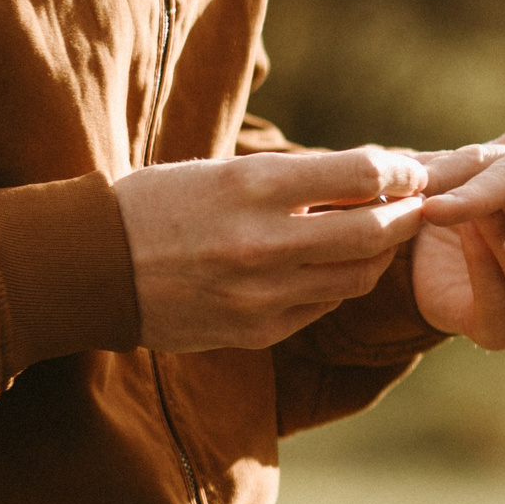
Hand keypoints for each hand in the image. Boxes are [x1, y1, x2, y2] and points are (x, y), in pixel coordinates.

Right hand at [112, 147, 428, 352]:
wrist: (90, 268)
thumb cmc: (158, 204)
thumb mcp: (222, 171)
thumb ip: (295, 180)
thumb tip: (371, 177)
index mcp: (252, 186)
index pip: (362, 176)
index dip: (399, 173)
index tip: (408, 172)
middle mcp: (262, 242)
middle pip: (374, 233)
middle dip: (405, 217)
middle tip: (414, 206)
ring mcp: (260, 294)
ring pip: (356, 277)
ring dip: (379, 255)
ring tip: (379, 235)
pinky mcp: (255, 332)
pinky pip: (321, 307)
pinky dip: (337, 284)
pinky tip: (329, 267)